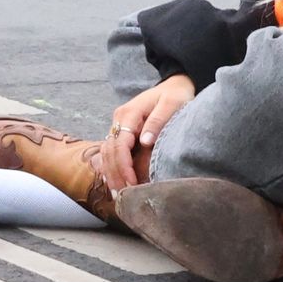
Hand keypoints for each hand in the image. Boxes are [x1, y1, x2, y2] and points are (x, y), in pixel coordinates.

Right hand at [102, 73, 196, 192]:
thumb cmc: (175, 95)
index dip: (123, 166)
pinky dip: (112, 167)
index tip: (131, 183)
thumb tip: (144, 141)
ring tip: (119, 194)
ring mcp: (119, 125)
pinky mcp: (122, 132)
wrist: (174, 86)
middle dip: (115, 174)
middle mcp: (119, 119)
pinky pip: (112, 152)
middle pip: (109, 151)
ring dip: (111, 173)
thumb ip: (158, 121)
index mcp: (129, 113)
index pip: (120, 144)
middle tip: (123, 196)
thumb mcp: (171, 104)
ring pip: (107, 153)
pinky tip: (115, 183)